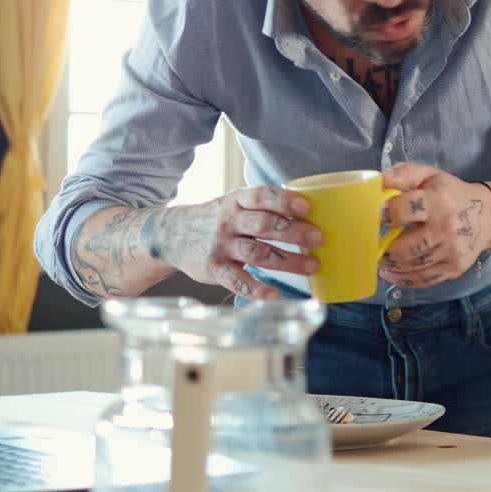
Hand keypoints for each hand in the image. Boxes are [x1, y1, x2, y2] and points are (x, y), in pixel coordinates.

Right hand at [151, 185, 321, 299]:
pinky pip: (236, 280)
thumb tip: (311, 215)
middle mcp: (229, 221)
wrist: (172, 235)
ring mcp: (221, 246)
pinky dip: (256, 290)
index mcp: (237, 200)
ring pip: (257, 253)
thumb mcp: (236, 205)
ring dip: (287, 260)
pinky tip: (274, 296)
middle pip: (264, 224)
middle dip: (293, 231)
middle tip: (318, 238)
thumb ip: (265, 209)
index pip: (262, 195)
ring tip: (312, 266)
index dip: (284, 200)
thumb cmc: (219, 220)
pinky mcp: (214, 269)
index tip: (307, 207)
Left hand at [379, 163, 490, 287]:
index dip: (385, 215)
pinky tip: (393, 272)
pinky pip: (423, 280)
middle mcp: (446, 228)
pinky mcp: (455, 268)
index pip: (403, 210)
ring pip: (411, 266)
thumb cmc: (452, 194)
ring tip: (382, 259)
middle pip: (405, 248)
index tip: (376, 218)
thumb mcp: (431, 176)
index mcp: (439, 200)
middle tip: (374, 246)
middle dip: (384, 250)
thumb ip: (405, 174)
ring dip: (391, 265)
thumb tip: (381, 181)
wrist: (488, 216)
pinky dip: (403, 279)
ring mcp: (452, 251)